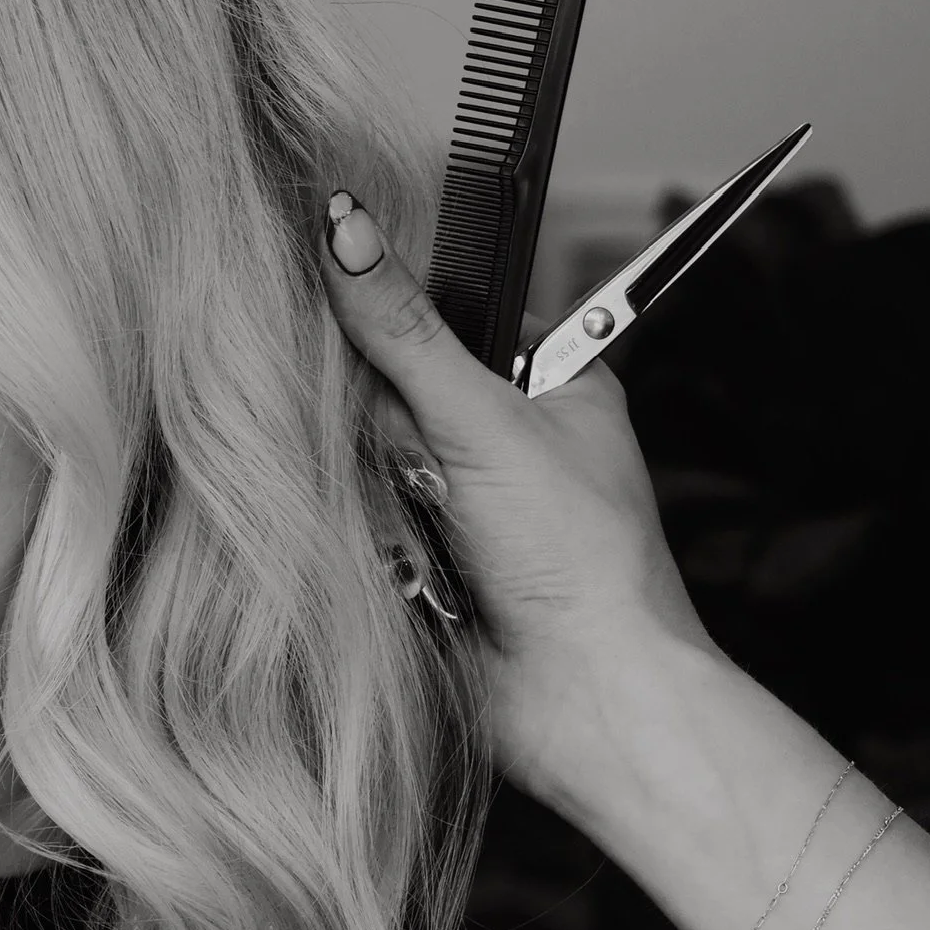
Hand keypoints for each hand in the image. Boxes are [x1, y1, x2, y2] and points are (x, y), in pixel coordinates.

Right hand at [317, 192, 714, 814]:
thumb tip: (343, 226)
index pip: (440, 314)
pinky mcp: (423, 569)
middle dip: (379, 425)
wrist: (588, 704)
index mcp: (547, 382)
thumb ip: (403, 329)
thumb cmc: (580, 558)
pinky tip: (388, 561)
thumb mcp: (485, 420)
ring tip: (420, 527)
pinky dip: (361, 543)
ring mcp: (463, 508)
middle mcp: (504, 441)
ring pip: (363, 462)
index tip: (341, 316)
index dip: (389, 320)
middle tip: (415, 462)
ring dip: (370, 492)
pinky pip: (355, 528)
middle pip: (388, 390)